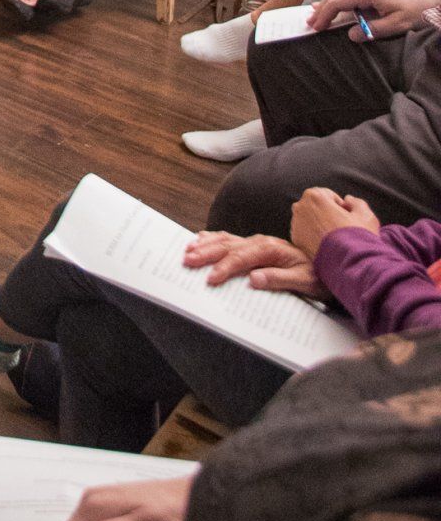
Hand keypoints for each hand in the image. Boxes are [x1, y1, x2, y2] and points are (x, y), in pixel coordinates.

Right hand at [182, 229, 316, 292]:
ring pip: (226, 239)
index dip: (225, 267)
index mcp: (272, 250)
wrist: (332, 263)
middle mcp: (262, 242)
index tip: (210, 278)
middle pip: (229, 245)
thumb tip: (253, 279)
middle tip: (187, 260)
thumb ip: (279, 279)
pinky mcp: (256, 245)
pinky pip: (230, 238)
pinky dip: (213, 238)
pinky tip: (201, 238)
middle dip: (207, 253)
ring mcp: (257, 242)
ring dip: (206, 244)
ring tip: (188, 249)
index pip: (242, 258)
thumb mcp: (305, 282)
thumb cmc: (318, 276)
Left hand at [290, 186, 379, 264]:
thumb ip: (356, 202)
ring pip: (310, 220)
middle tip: (342, 229)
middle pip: (317, 207)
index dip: (341, 207)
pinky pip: (305, 234)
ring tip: (336, 239)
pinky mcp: (295, 240)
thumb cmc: (358, 238)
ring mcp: (295, 224)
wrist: (348, 264)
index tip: (348, 218)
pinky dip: (314, 237)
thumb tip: (347, 201)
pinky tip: (328, 246)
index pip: (329, 196)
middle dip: (328, 214)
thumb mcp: (366, 215)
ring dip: (320, 225)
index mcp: (314, 195)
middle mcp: (300, 207)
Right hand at [307, 0, 440, 40]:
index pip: (337, 2)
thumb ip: (372, 30)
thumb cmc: (417, 7)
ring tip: (317, 14)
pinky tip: (336, 5)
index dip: (324, 15)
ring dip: (328, 3)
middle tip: (310, 22)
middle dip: (321, 8)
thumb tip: (352, 35)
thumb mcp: (397, 24)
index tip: (316, 28)